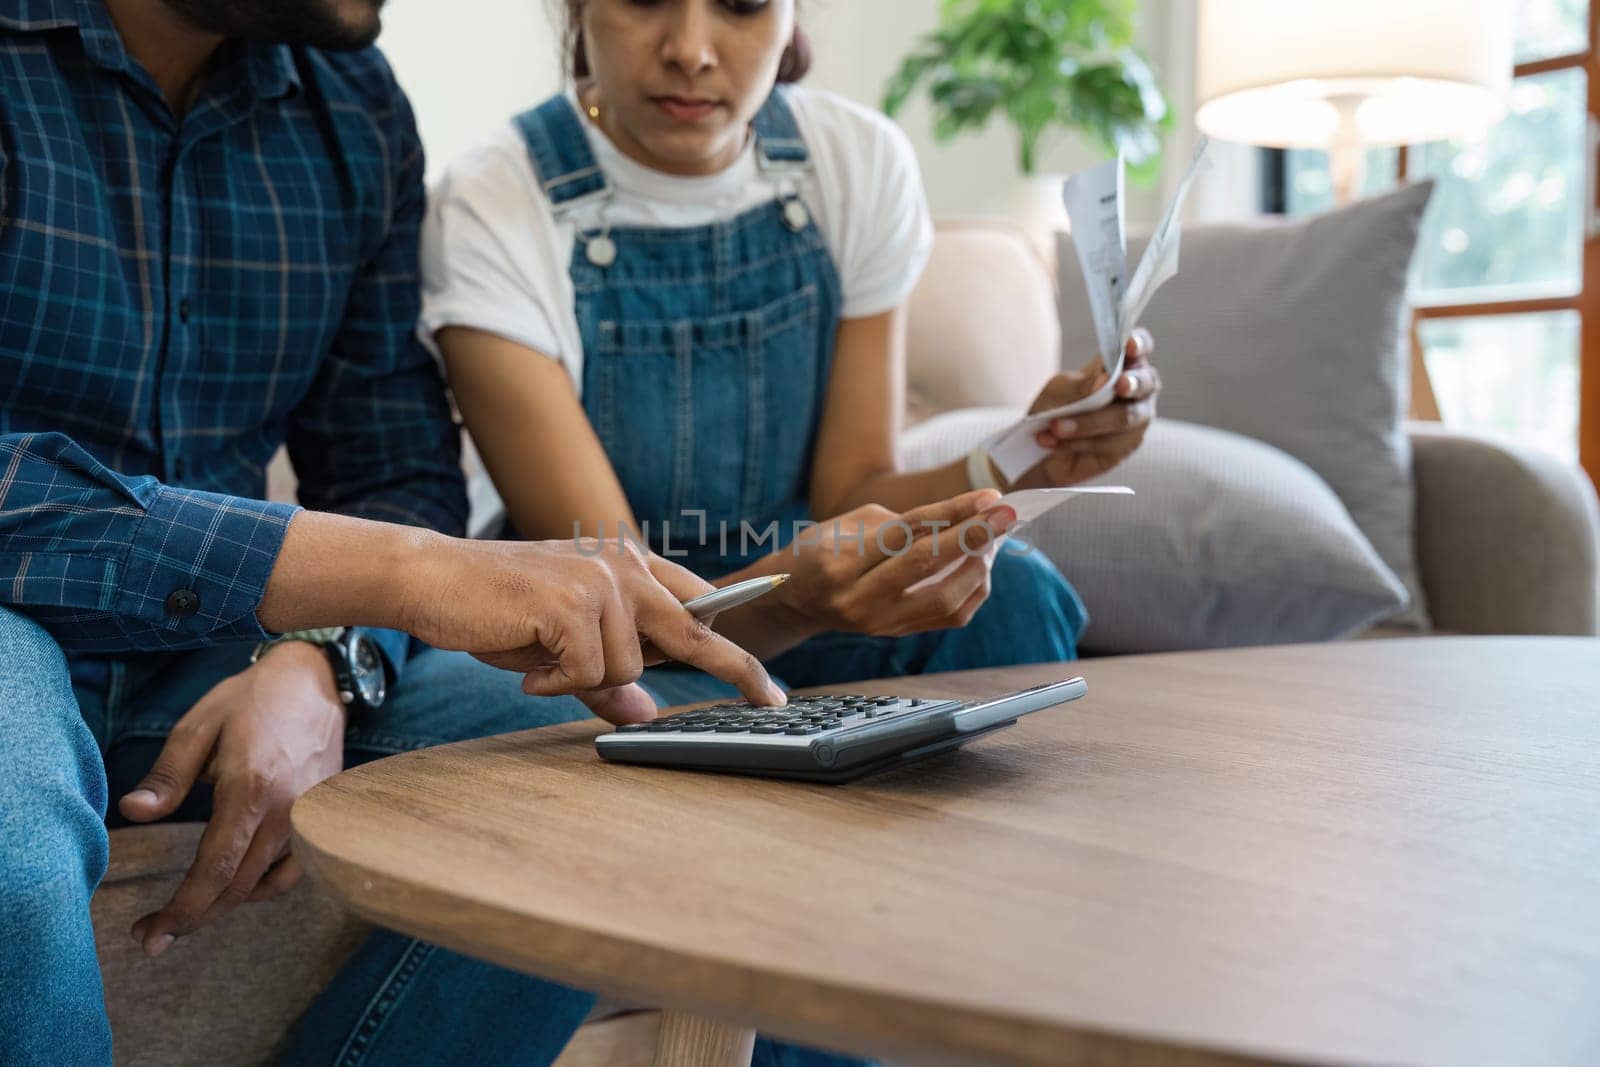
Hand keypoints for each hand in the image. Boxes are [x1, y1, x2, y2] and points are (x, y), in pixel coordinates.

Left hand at [119, 642, 344, 957]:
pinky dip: (262, 888)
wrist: (315, 680)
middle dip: (193, 917)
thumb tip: (133, 812)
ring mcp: (309, 817)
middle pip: (238, 887)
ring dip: (224, 907)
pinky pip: (293, 870)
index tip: (152, 934)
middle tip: (153, 935)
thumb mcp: (198, 727)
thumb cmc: (251, 699)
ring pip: (264, 883)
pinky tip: (235, 888)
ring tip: (188, 914)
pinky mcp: (319, 816)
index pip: (215, 869)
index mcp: (252, 789)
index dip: (183, 909)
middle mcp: (287, 811)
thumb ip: (167, 776)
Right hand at [396, 537, 783, 722]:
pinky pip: (588, 671)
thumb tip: (644, 713)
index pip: (698, 607)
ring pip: (627, 665)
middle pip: (695, 629)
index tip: (768, 687)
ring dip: (583, 679)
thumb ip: (606, 676)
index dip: (735, 649)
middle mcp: (623, 566)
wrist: (435, 578)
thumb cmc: (499, 610)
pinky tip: (528, 667)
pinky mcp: (572, 602)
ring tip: (541, 660)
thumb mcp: (561, 646)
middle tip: (769, 700)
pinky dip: (556, 682)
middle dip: (735, 670)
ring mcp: (600, 581)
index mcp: (629, 567)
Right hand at [752, 491, 1016, 642]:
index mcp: (841, 562)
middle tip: (1007, 513)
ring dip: (979, 563)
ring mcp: (880, 623)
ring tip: (991, 537)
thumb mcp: (853, 522)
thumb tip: (967, 518)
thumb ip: (906, 522)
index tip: (991, 496)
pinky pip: (950, 615)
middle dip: (976, 536)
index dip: (954, 512)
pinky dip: (973, 587)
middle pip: (928, 565)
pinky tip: (979, 563)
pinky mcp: (897, 634)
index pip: (908, 532)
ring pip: (947, 597)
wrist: (796, 598)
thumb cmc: (825, 548)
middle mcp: (859, 598)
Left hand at [1013, 328, 1159, 488]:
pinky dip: (1078, 442)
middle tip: (1117, 385)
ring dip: (1087, 423)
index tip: (1129, 345)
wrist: (1043, 446)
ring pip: (1123, 418)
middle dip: (1132, 383)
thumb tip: (1105, 381)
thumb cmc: (1056, 406)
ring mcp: (1137, 418)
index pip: (1140, 346)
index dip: (1139, 343)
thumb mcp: (1060, 390)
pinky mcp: (1127, 446)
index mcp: (1124, 363)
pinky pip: (1108, 443)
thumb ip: (1083, 385)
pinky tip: (1053, 441)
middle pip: (1145, 382)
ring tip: (1055, 427)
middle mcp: (1138, 389)